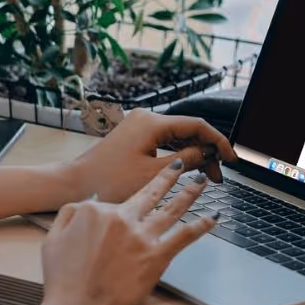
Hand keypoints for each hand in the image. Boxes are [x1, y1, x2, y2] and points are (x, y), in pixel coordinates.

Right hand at [41, 160, 216, 304]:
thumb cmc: (62, 282)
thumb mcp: (52, 239)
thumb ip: (69, 215)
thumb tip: (88, 202)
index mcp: (96, 210)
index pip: (117, 201)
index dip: (123, 208)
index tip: (130, 209)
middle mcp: (121, 218)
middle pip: (150, 192)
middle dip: (169, 176)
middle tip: (181, 166)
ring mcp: (141, 236)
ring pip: (172, 208)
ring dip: (189, 192)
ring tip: (202, 181)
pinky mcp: (156, 257)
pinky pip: (184, 235)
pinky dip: (201, 225)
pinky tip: (213, 217)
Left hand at [57, 107, 235, 204]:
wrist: (73, 184)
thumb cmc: (107, 182)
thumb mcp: (153, 175)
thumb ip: (186, 161)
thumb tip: (208, 154)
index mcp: (152, 122)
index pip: (197, 125)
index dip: (218, 142)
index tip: (231, 158)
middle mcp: (146, 119)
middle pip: (188, 130)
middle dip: (207, 151)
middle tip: (219, 176)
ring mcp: (140, 127)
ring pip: (178, 137)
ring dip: (194, 155)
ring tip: (208, 177)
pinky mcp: (135, 138)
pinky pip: (165, 142)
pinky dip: (179, 156)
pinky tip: (189, 171)